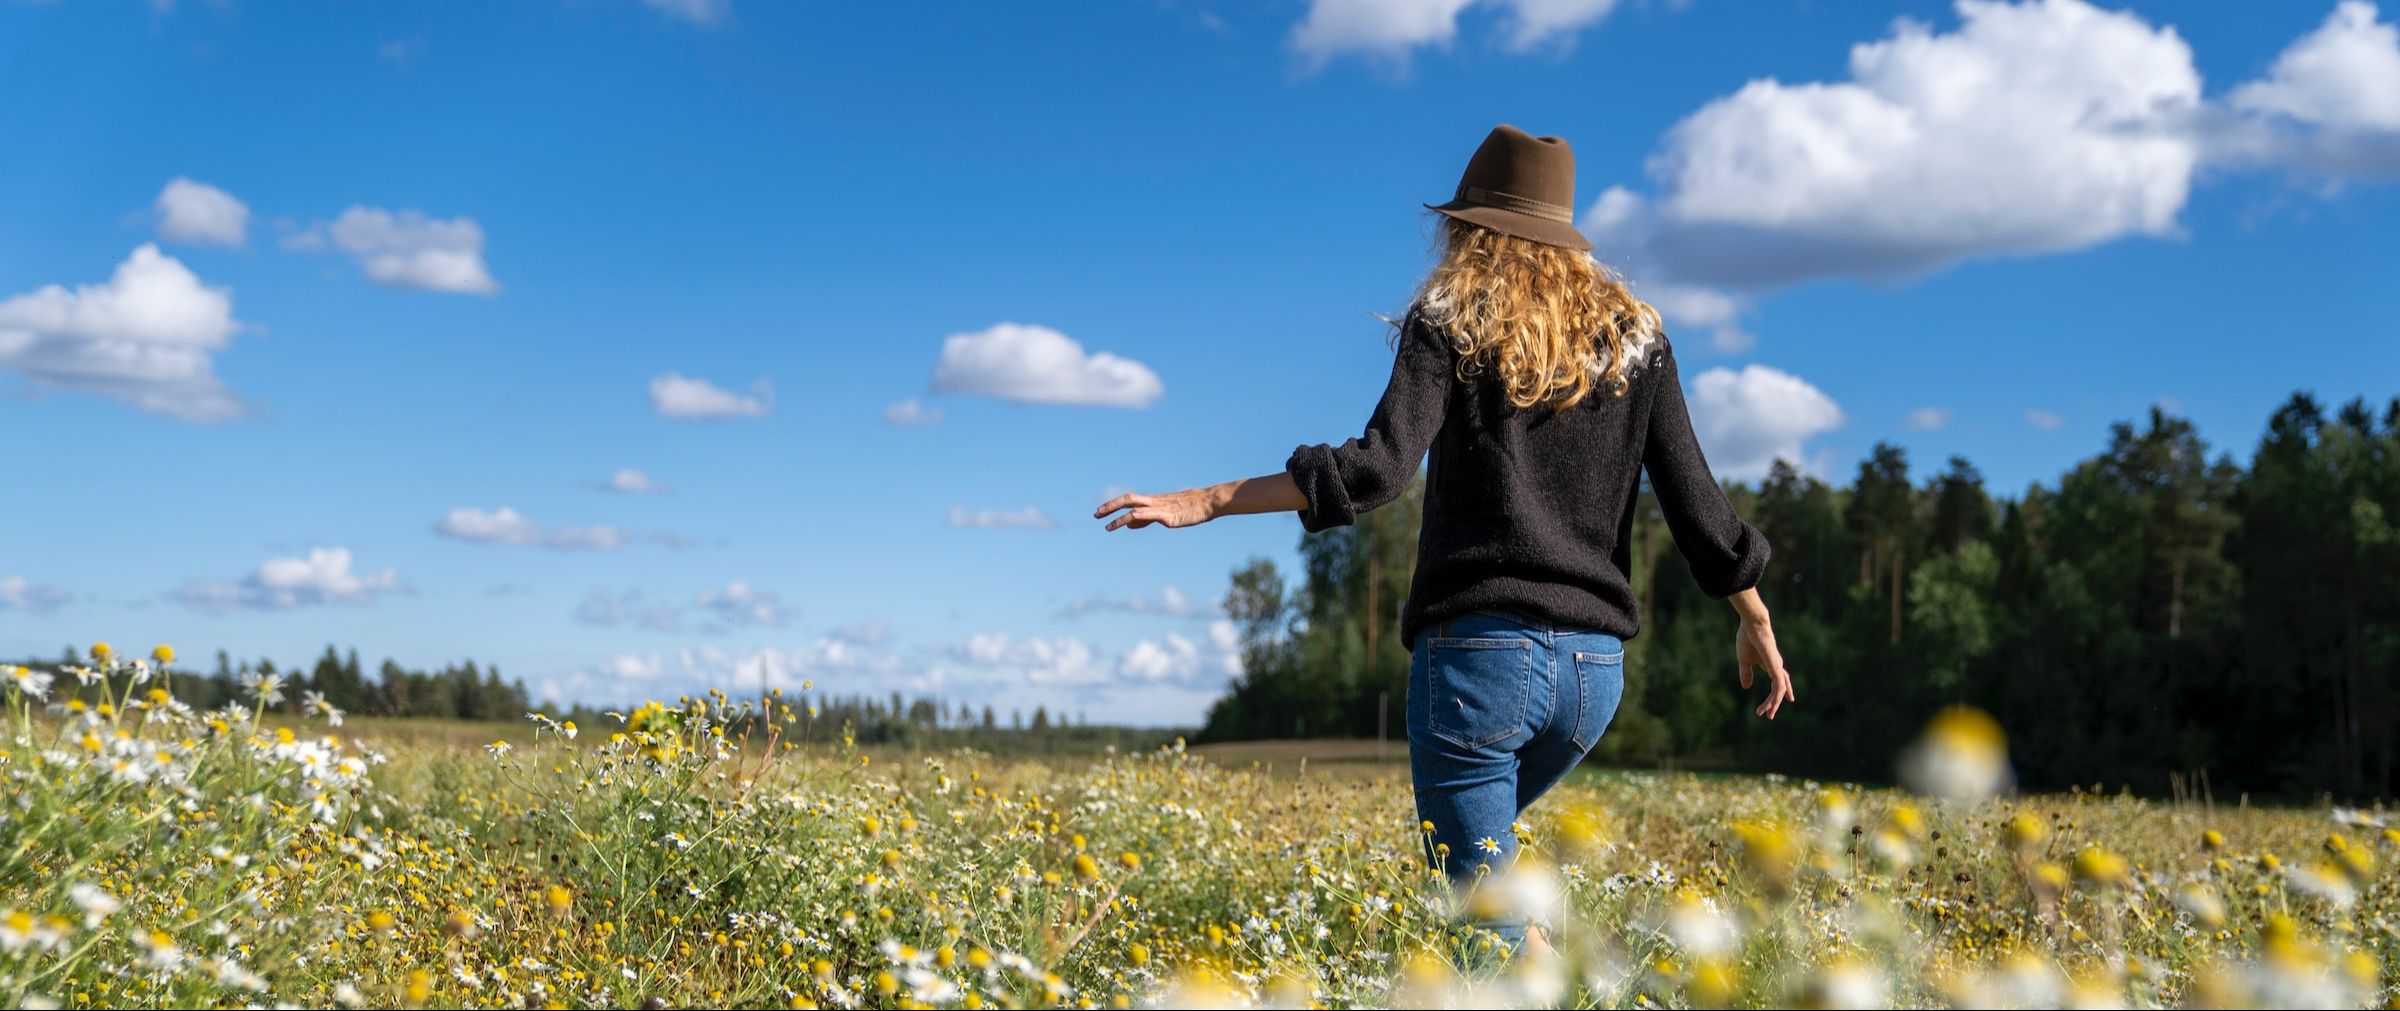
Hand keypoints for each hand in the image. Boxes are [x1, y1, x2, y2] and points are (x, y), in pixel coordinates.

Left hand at [1094, 488, 1220, 530]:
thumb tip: (1130, 524)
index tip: (1102, 511)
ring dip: (1118, 516)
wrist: (1209, 501)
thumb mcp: (1168, 514)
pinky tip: (1127, 522)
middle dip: (1111, 506)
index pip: (1130, 501)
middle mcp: (1154, 502)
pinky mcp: (1167, 515)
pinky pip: (1147, 514)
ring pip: (1134, 507)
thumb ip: (1147, 519)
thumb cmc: (1193, 508)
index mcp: (1154, 501)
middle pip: (1128, 499)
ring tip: (1105, 526)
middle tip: (1096, 514)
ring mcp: (1160, 507)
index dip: (1115, 505)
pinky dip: (1135, 517)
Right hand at [1735, 616, 1796, 718]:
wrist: (1752, 625)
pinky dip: (1775, 698)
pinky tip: (1771, 705)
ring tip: (1767, 714)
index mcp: (1770, 663)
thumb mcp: (1744, 659)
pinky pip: (1778, 687)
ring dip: (1774, 703)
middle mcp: (1776, 666)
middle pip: (1781, 687)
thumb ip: (1746, 673)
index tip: (1774, 705)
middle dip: (1776, 701)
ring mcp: (1777, 667)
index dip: (1777, 694)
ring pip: (1780, 690)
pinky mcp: (1776, 668)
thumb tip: (1746, 687)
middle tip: (1770, 715)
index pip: (1777, 681)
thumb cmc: (1748, 638)